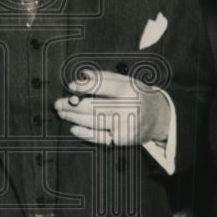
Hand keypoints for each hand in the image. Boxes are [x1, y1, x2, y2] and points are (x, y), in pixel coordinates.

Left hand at [54, 70, 168, 146]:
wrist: (159, 118)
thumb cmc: (137, 95)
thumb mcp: (126, 81)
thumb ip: (104, 78)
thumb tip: (81, 77)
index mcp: (129, 90)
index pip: (103, 86)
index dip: (84, 86)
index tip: (71, 86)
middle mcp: (128, 109)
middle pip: (93, 106)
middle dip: (72, 105)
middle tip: (57, 104)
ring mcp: (125, 126)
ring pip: (93, 122)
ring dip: (73, 118)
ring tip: (62, 113)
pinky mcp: (123, 140)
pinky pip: (99, 138)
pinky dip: (85, 134)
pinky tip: (73, 128)